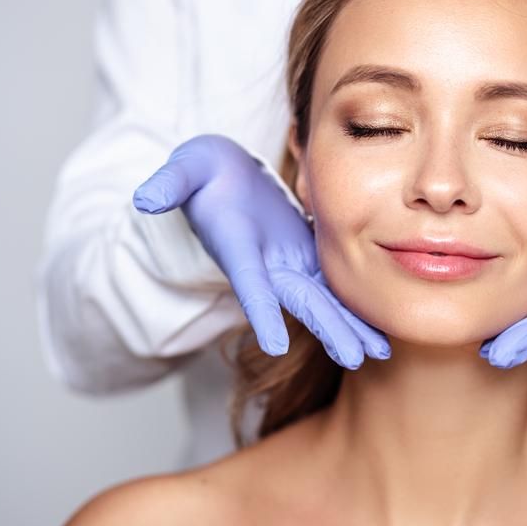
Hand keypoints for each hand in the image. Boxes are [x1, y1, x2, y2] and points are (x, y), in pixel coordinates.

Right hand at [132, 134, 389, 367]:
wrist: (222, 178)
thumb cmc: (204, 172)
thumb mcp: (186, 167)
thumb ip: (170, 183)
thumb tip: (145, 198)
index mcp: (237, 246)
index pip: (249, 282)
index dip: (260, 312)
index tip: (274, 345)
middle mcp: (264, 264)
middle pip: (298, 301)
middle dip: (326, 328)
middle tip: (354, 358)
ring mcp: (287, 263)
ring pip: (323, 300)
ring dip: (349, 326)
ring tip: (379, 352)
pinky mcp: (307, 255)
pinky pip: (336, 284)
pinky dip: (356, 306)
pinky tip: (380, 327)